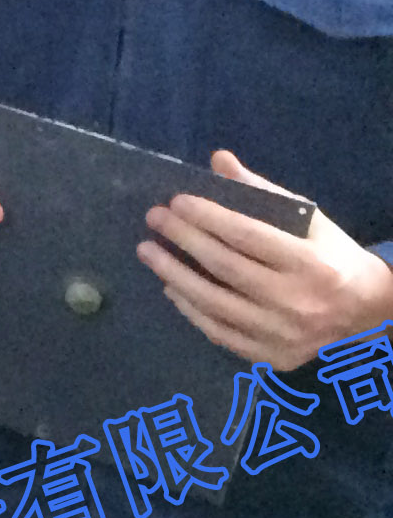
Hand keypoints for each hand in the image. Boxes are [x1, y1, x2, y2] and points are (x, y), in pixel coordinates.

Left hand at [140, 148, 392, 372]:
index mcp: (311, 264)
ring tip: (148, 251)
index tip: (176, 201)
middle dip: (183, 239)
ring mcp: (285, 335)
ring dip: (173, 275)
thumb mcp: (310, 220)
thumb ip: (263, 192)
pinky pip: (221, 333)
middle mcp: (298, 302)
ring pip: (215, 304)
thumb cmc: (332, 257)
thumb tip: (218, 160)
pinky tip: (171, 288)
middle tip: (154, 218)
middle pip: (225, 268)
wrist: (369, 312)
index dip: (207, 217)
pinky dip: (191, 310)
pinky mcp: (274, 357)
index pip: (247, 236)